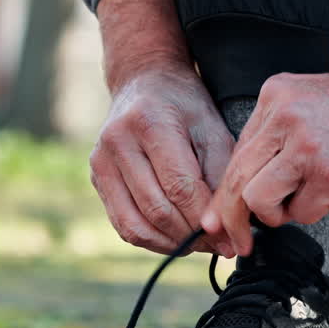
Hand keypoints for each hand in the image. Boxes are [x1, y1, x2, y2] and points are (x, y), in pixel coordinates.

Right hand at [91, 0, 235, 256]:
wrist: (144, 81)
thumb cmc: (185, 106)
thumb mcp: (213, 129)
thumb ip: (221, 177)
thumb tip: (225, 231)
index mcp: (149, 123)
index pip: (180, 186)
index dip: (207, 219)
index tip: (231, 239)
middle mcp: (117, 143)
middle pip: (158, 208)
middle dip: (193, 235)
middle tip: (220, 246)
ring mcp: (100, 162)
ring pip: (136, 225)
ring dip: (172, 244)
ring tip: (200, 244)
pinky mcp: (97, 178)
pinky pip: (123, 224)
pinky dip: (152, 240)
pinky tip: (176, 238)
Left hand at [200, 67, 328, 255]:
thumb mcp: (311, 103)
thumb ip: (278, 137)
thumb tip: (244, 188)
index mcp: (275, 96)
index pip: (236, 154)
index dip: (226, 193)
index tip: (221, 219)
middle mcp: (283, 116)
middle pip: (236, 179)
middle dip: (231, 219)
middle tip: (237, 242)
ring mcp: (305, 144)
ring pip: (257, 200)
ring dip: (277, 215)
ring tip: (304, 202)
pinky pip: (301, 212)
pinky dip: (314, 213)